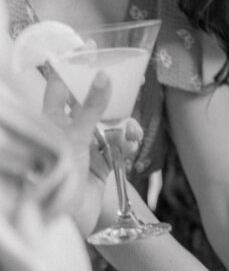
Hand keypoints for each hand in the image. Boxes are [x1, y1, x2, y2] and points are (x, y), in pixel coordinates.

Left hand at [41, 73, 142, 222]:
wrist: (67, 223)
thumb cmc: (58, 178)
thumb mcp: (74, 137)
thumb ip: (91, 108)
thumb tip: (104, 76)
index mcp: (52, 120)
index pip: (62, 84)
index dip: (75, 65)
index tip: (92, 47)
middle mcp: (69, 132)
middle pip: (93, 104)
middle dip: (114, 95)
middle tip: (134, 79)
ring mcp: (87, 150)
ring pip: (111, 127)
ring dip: (126, 126)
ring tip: (132, 131)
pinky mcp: (101, 168)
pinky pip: (119, 150)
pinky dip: (128, 146)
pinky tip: (132, 146)